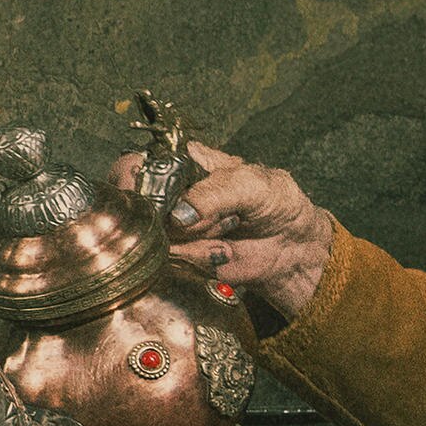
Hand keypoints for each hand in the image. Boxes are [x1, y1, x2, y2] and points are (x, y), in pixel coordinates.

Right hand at [123, 148, 336, 325]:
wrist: (292, 249)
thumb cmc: (275, 203)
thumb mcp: (252, 184)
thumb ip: (214, 192)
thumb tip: (178, 214)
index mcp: (180, 163)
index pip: (134, 165)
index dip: (133, 179)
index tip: (156, 195)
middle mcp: (167, 195)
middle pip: (139, 206)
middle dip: (175, 216)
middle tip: (217, 216)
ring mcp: (169, 230)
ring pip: (156, 237)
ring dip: (196, 239)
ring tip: (229, 231)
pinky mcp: (178, 259)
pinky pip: (172, 262)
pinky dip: (201, 258)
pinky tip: (225, 251)